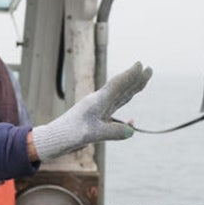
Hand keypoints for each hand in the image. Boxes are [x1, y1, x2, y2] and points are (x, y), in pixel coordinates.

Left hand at [29, 62, 151, 161]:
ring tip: (143, 82)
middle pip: (121, 88)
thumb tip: (132, 131)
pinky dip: (124, 113)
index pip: (116, 85)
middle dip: (135, 80)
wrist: (54, 139)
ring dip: (131, 90)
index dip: (129, 76)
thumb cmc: (69, 134)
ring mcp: (97, 111)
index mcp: (97, 102)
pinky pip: (114, 112)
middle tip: (149, 69)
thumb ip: (111, 132)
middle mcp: (98, 103)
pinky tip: (131, 121)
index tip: (141, 65)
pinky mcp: (96, 120)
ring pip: (119, 98)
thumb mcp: (91, 134)